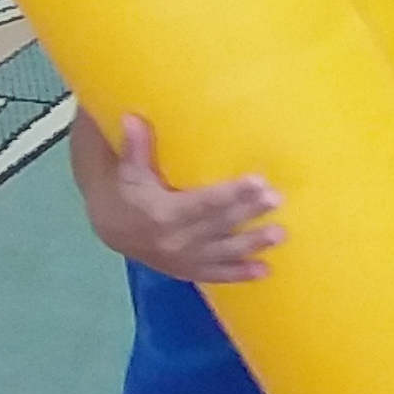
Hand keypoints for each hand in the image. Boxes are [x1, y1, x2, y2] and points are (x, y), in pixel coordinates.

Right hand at [85, 114, 282, 281]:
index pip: (203, 203)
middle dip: (249, 212)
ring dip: (252, 244)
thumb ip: (135, 147)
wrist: (113, 229)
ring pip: (222, 252)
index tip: (258, 181)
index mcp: (163, 214)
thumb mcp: (128, 170)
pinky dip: (239, 275)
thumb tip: (131, 118)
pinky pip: (216, 275)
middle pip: (219, 224)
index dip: (231, 193)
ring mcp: (183, 259)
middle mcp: (175, 241)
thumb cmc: (127, 191)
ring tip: (280, 234)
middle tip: (277, 199)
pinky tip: (265, 271)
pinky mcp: (188, 270)